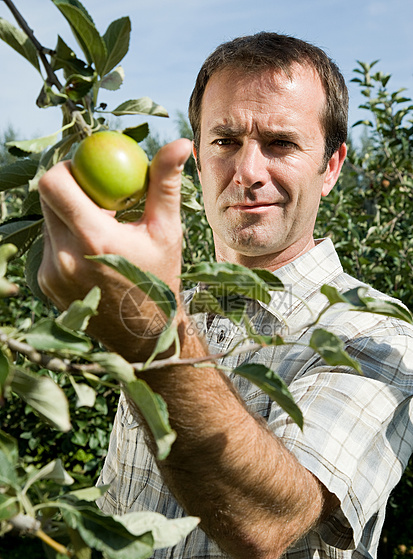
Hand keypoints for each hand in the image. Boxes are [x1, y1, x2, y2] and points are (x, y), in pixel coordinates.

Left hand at [38, 138, 191, 359]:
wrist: (145, 335)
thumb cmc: (160, 280)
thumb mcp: (167, 232)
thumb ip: (165, 184)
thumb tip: (179, 142)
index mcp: (94, 239)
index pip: (53, 184)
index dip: (66, 169)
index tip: (88, 172)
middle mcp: (64, 257)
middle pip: (44, 199)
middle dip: (66, 188)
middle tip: (93, 193)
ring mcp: (51, 273)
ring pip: (45, 223)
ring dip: (66, 216)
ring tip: (98, 228)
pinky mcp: (45, 284)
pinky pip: (48, 247)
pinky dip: (66, 240)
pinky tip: (92, 253)